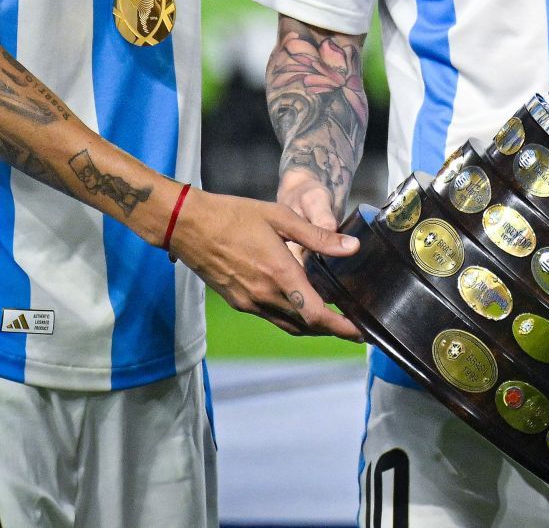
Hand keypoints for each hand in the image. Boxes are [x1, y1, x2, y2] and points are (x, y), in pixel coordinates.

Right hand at [167, 184, 362, 340]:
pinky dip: (291, 318)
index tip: (360, 332)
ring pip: (289, 325)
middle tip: (354, 329)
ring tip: (332, 321)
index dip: (341, 327)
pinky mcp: (239, 301)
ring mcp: (249, 302)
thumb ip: (318, 236)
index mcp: (279, 274)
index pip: (316, 314)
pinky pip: (272, 317)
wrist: (189, 226)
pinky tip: (299, 305)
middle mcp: (264, 295)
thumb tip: (351, 247)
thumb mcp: (280, 217)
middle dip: (332, 330)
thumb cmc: (234, 215)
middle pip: (306, 326)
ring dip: (312, 327)